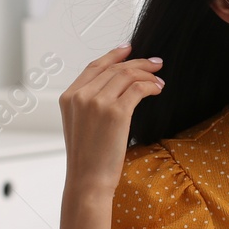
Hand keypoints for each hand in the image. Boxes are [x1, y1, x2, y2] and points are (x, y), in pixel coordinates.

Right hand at [58, 43, 163, 192]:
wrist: (87, 180)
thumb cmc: (88, 158)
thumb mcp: (79, 125)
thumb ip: (89, 103)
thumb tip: (115, 87)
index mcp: (68, 97)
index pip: (94, 66)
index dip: (114, 55)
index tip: (129, 48)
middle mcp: (81, 96)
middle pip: (114, 68)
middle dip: (138, 62)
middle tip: (155, 63)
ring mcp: (97, 102)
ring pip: (127, 75)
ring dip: (147, 75)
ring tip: (160, 81)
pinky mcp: (116, 112)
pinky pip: (138, 88)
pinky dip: (150, 86)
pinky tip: (157, 90)